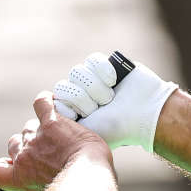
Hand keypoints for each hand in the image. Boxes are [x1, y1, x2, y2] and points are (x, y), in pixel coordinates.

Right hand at [0, 94, 110, 190]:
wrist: (87, 179)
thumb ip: (36, 190)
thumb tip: (41, 186)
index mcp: (19, 178)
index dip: (1, 166)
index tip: (11, 165)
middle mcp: (23, 157)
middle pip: (16, 143)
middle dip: (29, 146)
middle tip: (50, 150)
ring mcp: (36, 138)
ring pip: (30, 126)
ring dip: (41, 127)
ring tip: (60, 132)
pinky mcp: (51, 123)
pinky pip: (42, 104)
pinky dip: (46, 100)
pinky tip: (53, 100)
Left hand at [50, 51, 177, 151]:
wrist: (146, 114)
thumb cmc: (117, 127)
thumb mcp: (86, 131)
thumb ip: (63, 123)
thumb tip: (44, 112)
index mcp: (73, 111)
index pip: (54, 100)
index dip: (68, 105)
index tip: (83, 116)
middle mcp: (80, 94)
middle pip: (64, 86)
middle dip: (83, 98)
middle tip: (100, 107)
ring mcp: (92, 79)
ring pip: (77, 72)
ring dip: (94, 86)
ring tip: (109, 97)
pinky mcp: (104, 65)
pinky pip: (92, 60)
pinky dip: (103, 70)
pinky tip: (114, 80)